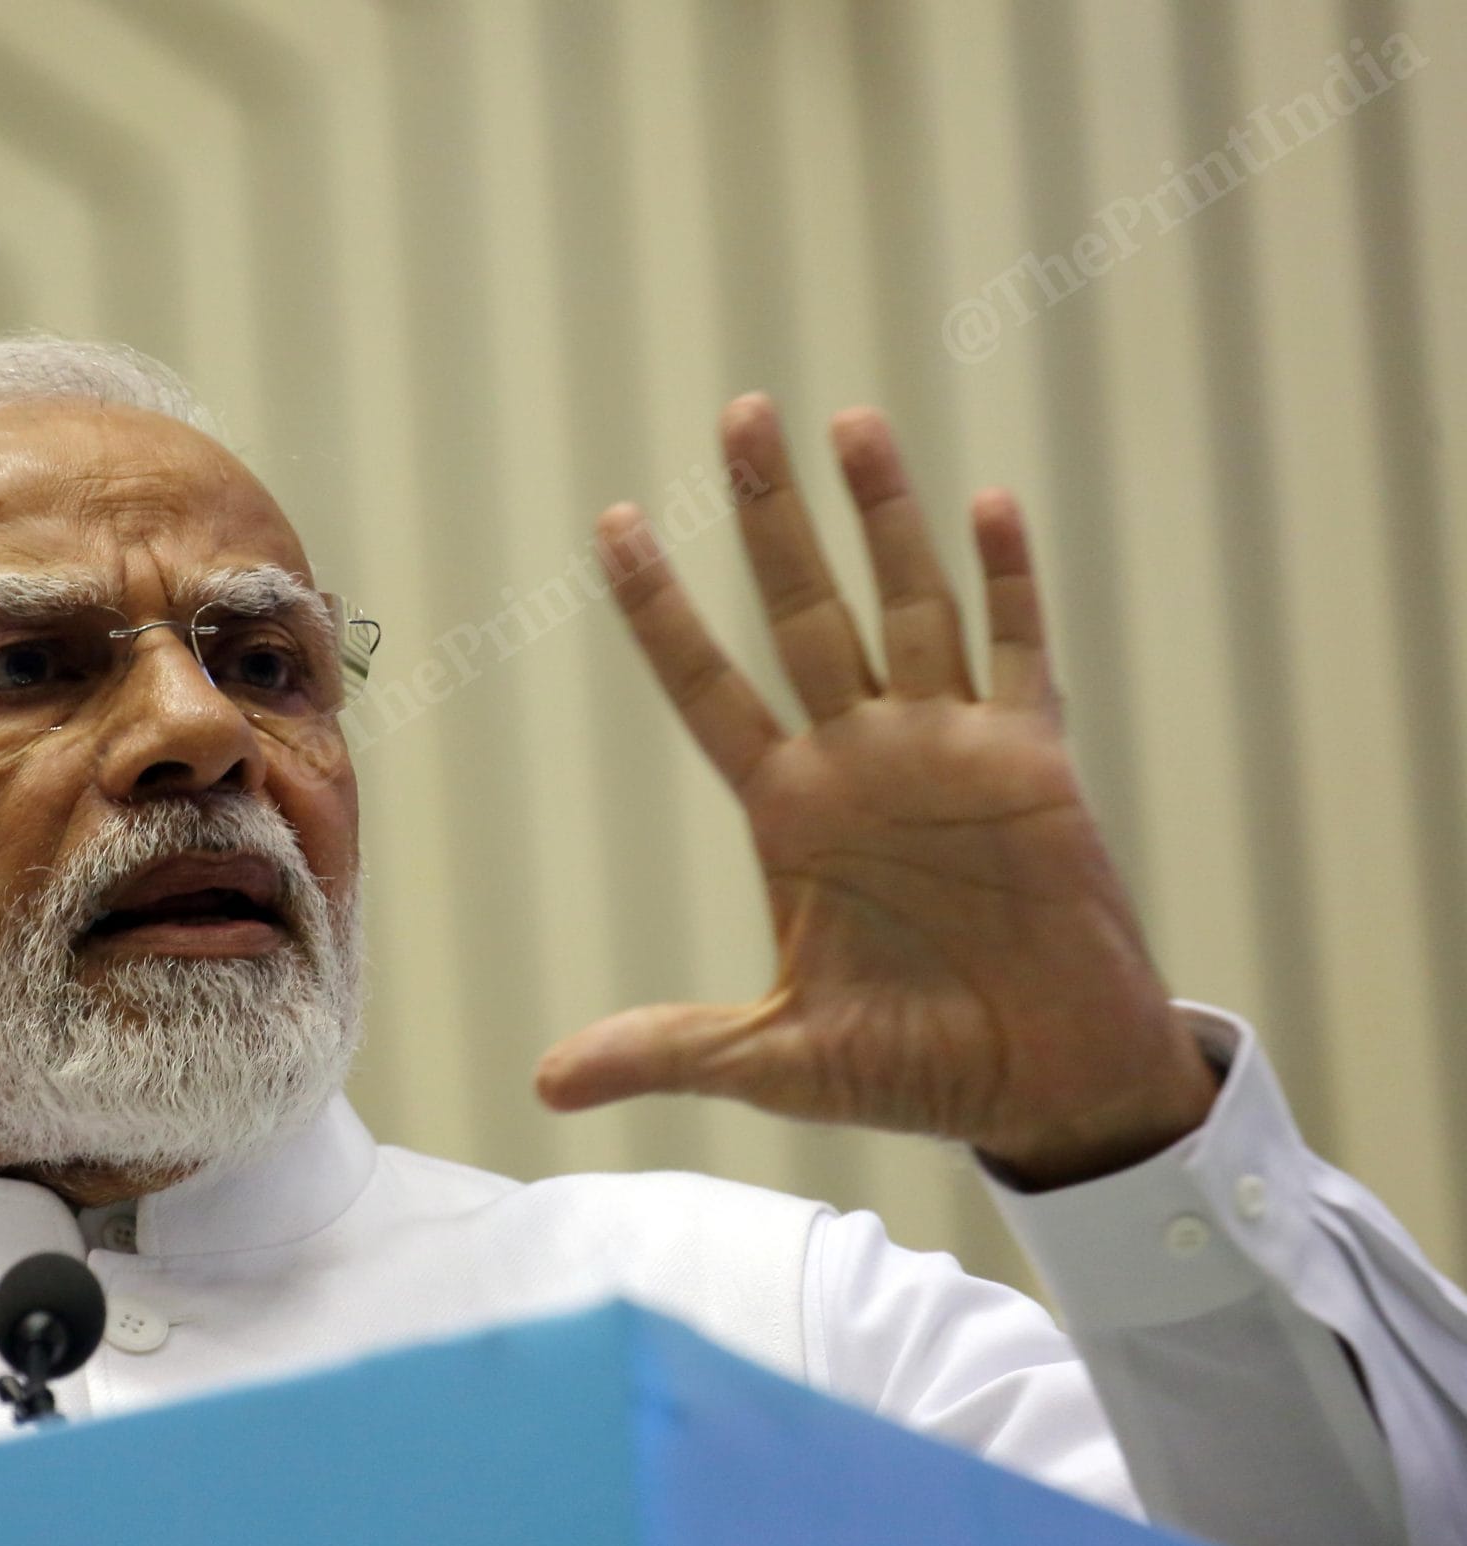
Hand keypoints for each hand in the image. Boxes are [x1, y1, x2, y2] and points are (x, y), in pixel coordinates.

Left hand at [534, 398, 1213, 1187]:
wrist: (1043, 1086)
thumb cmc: (915, 1068)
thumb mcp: (775, 1058)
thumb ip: (667, 1047)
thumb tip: (545, 1084)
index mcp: (790, 812)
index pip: (706, 686)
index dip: (661, 609)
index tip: (617, 523)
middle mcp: (861, 761)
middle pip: (803, 611)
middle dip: (772, 517)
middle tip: (739, 415)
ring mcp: (949, 751)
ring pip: (908, 605)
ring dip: (884, 517)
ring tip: (847, 422)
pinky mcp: (1034, 765)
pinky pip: (1019, 654)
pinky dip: (1009, 583)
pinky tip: (988, 504)